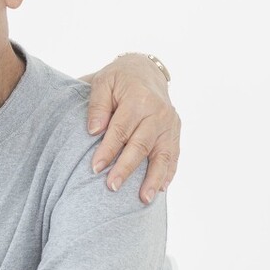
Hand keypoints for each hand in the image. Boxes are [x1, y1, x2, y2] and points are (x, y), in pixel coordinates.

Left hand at [85, 53, 180, 203]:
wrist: (145, 70)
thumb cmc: (119, 79)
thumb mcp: (102, 82)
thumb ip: (97, 105)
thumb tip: (94, 130)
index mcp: (139, 99)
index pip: (121, 130)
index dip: (108, 150)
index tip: (95, 168)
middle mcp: (158, 113)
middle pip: (141, 145)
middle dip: (126, 168)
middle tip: (112, 187)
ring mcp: (170, 123)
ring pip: (162, 154)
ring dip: (153, 178)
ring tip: (144, 199)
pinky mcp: (176, 131)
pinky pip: (174, 154)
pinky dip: (169, 172)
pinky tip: (162, 189)